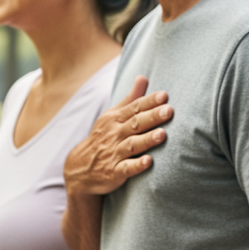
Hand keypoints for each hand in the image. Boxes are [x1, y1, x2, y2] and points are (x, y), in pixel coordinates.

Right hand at [64, 76, 171, 196]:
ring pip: (132, 145)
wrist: (79, 167)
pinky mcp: (114, 172)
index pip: (134, 107)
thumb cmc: (103, 138)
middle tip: (169, 110)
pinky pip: (126, 168)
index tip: (165, 95)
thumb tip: (143, 77)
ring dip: (147, 139)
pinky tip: (148, 162)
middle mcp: (114, 134)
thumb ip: (130, 99)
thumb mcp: (112, 116)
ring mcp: (114, 153)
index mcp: (115, 119)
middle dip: (152, 117)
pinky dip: (136, 165)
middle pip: (135, 123)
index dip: (149, 101)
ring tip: (162, 134)